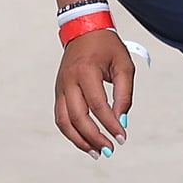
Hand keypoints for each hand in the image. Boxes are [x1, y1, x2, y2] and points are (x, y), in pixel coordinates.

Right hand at [54, 29, 133, 156]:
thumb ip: (124, 94)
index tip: (122, 137)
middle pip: (78, 117)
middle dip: (94, 137)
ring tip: (96, 152)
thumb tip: (121, 121)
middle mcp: (68, 81)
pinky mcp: (58, 92)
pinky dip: (71, 132)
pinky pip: (60, 117)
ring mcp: (60, 87)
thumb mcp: (124, 65)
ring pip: (64, 121)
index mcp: (86, 72)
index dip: (110, 124)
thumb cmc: (108, 48)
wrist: (84, 30)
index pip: (98, 106)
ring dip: (79, 140)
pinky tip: (85, 141)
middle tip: (110, 150)